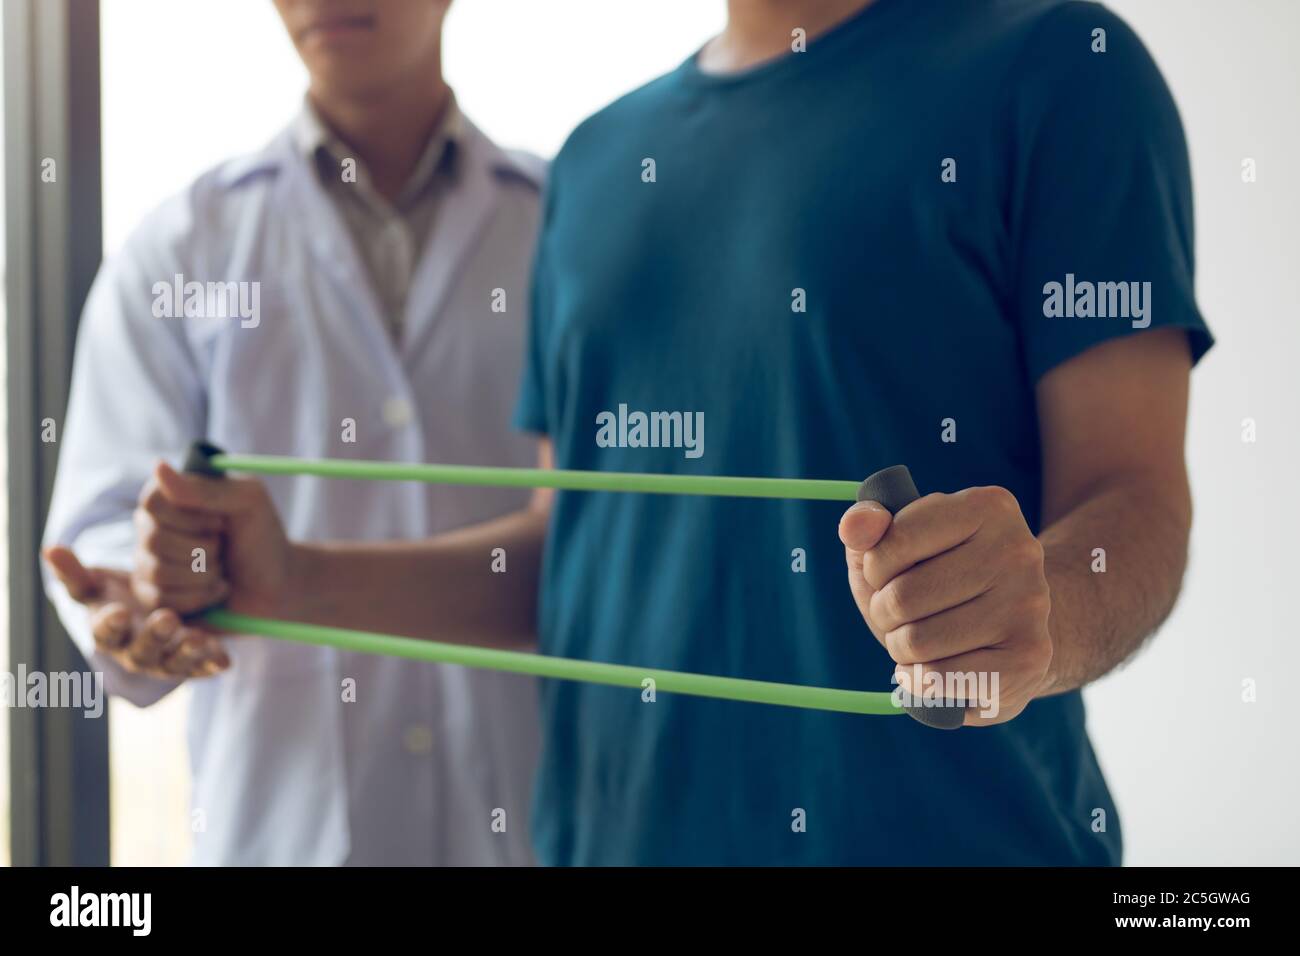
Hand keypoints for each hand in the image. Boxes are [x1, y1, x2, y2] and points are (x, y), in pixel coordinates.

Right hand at [43, 545, 229, 677]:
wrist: (157, 610)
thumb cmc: (121, 596)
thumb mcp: (99, 583)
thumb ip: (74, 572)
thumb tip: (49, 549)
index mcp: (110, 634)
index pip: (105, 634)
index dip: (110, 624)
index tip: (117, 610)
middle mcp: (136, 653)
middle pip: (142, 652)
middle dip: (154, 637)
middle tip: (167, 619)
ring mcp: (166, 661)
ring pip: (174, 663)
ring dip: (186, 652)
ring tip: (198, 638)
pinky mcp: (195, 664)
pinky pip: (204, 667)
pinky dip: (212, 664)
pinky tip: (225, 659)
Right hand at [146, 461, 294, 618]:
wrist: (277, 585)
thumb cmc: (262, 537)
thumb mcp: (249, 502)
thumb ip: (207, 487)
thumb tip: (158, 466)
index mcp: (171, 497)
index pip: (152, 501)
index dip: (190, 516)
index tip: (221, 521)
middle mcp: (152, 527)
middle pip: (153, 538)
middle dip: (203, 549)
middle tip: (224, 547)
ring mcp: (148, 563)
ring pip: (157, 572)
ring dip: (203, 574)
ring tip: (222, 569)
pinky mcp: (153, 597)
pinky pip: (162, 600)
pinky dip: (199, 597)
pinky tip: (217, 590)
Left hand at [838, 486, 1052, 724]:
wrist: (1011, 627)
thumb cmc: (940, 580)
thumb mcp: (897, 544)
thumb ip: (866, 525)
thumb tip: (854, 526)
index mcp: (987, 506)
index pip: (894, 540)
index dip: (875, 568)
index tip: (891, 573)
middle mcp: (1018, 550)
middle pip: (902, 597)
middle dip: (885, 613)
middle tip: (901, 615)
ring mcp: (1029, 605)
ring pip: (917, 641)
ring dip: (900, 648)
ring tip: (918, 640)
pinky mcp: (1028, 657)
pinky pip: (940, 678)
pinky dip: (918, 681)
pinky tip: (929, 670)